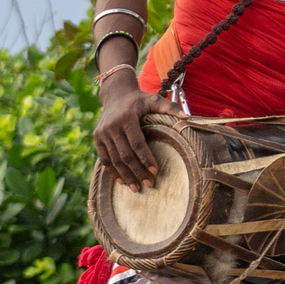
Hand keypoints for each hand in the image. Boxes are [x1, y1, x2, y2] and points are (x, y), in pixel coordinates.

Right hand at [94, 73, 166, 189]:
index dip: (146, 158)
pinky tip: (122, 181)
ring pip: (114, 159)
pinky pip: (104, 158)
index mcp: (127, 118)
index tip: (155, 171)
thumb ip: (170, 107)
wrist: (116, 95)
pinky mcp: (97, 138)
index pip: (137, 143)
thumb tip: (187, 117)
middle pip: (125, 154)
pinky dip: (112, 171)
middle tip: (149, 184)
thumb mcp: (155, 99)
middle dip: (137, 171)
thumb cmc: (140, 99)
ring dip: (125, 175)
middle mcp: (112, 126)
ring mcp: (102, 133)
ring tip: (136, 188)